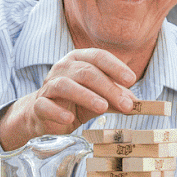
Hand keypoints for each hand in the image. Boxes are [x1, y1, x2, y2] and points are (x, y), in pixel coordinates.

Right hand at [0, 49, 136, 149]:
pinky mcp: (39, 104)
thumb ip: (116, 98)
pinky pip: (46, 105)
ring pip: (66, 85)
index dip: (115, 67)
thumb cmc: (76, 102)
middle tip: (125, 104)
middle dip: (108, 88)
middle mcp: (63, 68)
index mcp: (79, 59)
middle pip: (86, 72)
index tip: (131, 80)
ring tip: (102, 108)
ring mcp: (49, 85)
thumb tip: (137, 104)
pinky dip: (58, 112)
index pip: (98, 56)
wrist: (46, 114)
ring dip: (86, 96)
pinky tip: (70, 119)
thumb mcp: (100, 97)